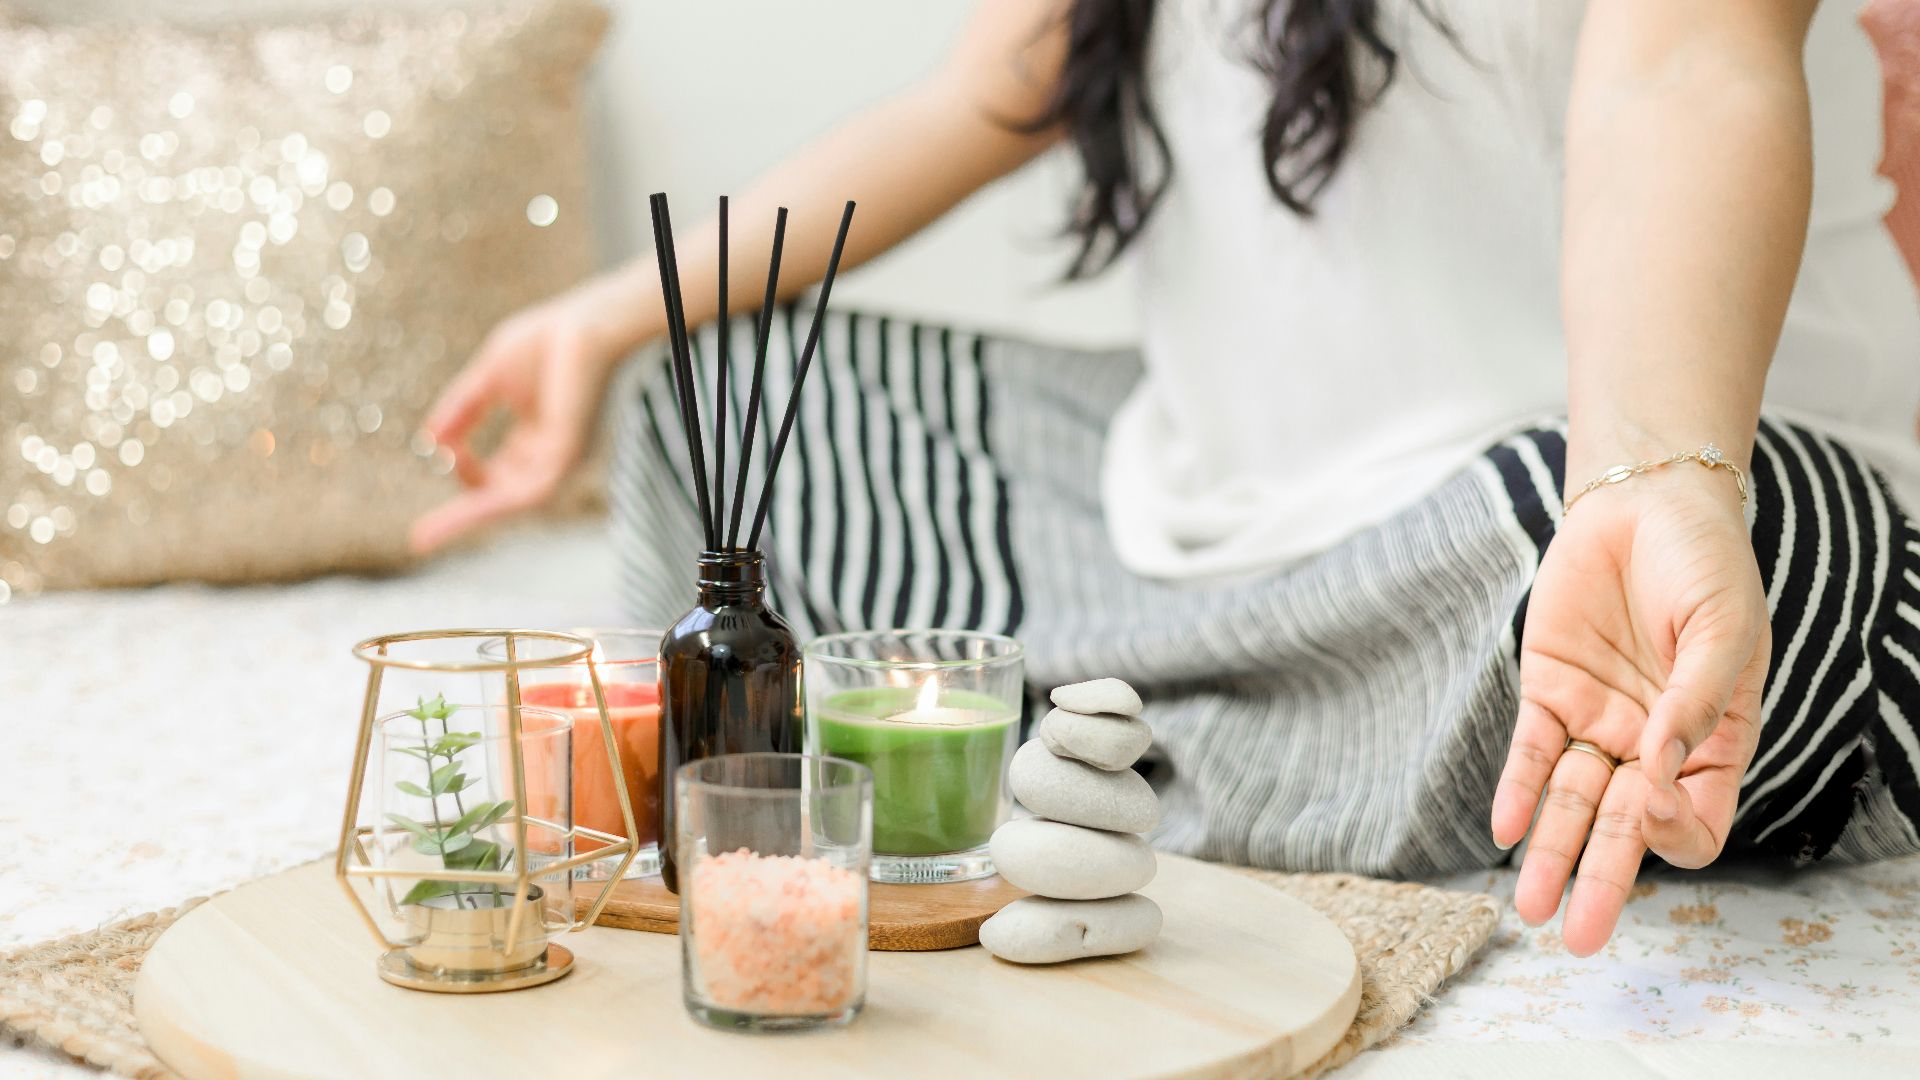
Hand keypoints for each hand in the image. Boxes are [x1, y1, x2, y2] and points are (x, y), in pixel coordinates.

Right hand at [410, 277, 642, 553]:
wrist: (584, 322)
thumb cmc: (545, 342)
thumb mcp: (488, 379)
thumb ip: (461, 409)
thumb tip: (430, 442)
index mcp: (534, 440)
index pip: (496, 476)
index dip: (464, 474)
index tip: (440, 453)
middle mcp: (548, 456)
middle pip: (501, 498)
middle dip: (461, 516)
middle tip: (419, 541)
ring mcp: (561, 457)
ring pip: (512, 502)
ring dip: (470, 518)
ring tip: (429, 537)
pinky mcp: (569, 453)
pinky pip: (532, 490)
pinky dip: (498, 502)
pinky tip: (468, 509)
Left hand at [1490, 463, 1768, 954]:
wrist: (1647, 505)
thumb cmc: (1705, 567)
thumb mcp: (1724, 631)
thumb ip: (1693, 703)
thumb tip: (1658, 770)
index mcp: (1712, 742)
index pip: (1694, 820)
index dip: (1675, 830)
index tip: (1655, 803)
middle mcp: (1651, 746)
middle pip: (1623, 831)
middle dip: (1600, 881)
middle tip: (1576, 938)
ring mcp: (1598, 721)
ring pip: (1569, 803)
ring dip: (1549, 853)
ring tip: (1529, 907)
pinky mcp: (1549, 690)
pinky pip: (1530, 752)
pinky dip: (1516, 788)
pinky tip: (1505, 829)